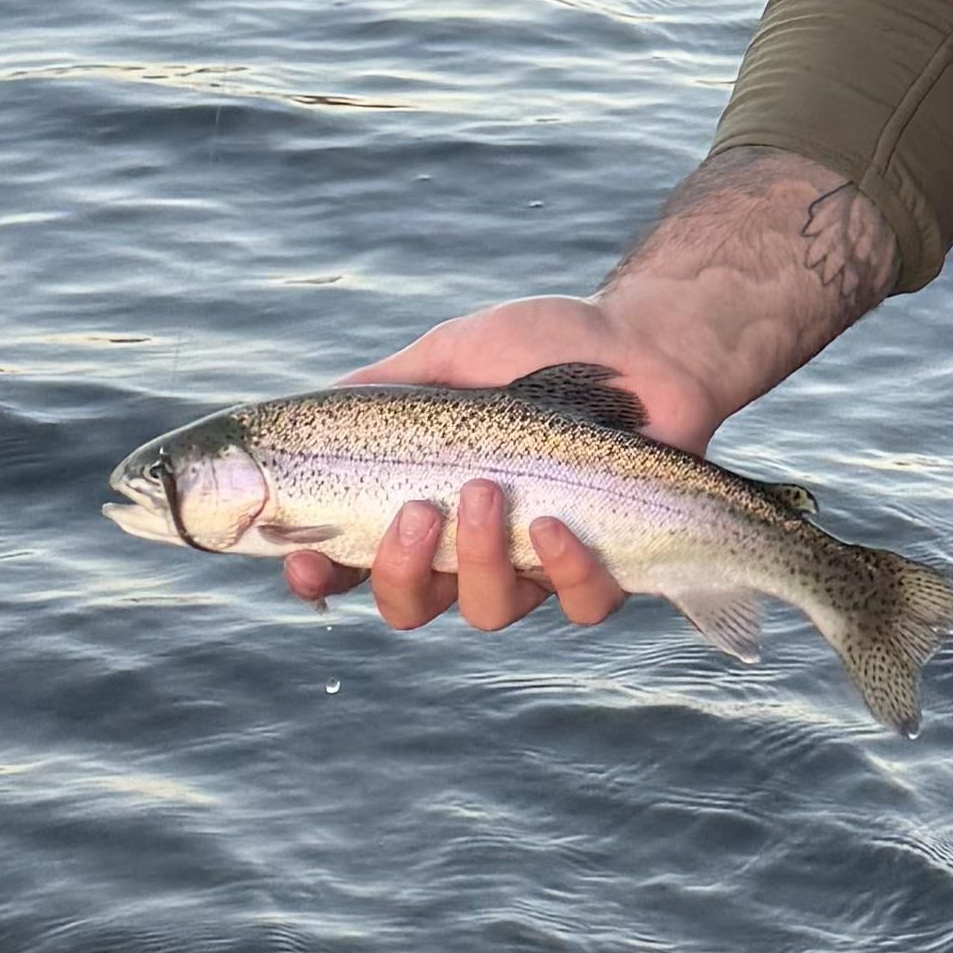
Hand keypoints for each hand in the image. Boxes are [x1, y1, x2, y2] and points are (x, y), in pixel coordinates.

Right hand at [285, 296, 719, 633]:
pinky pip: (577, 605)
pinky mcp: (603, 569)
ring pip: (487, 610)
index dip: (321, 576)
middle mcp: (470, 547)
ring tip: (490, 492)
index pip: (352, 561)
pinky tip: (556, 523)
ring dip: (479, 559)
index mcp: (422, 503)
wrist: (644, 342)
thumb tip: (321, 408)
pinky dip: (564, 571)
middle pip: (410, 605)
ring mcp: (536, 565)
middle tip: (420, 511)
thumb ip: (384, 386)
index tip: (307, 561)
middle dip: (401, 571)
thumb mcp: (449, 353)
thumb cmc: (541, 346)